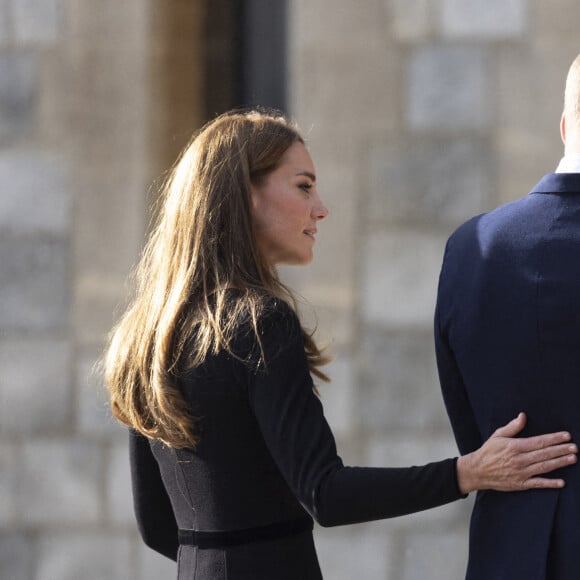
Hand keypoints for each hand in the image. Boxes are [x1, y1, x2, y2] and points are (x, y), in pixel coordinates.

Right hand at [456, 412, 577, 493]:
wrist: (478, 470)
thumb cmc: (488, 451)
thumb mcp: (497, 435)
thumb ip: (512, 427)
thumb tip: (523, 416)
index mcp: (514, 446)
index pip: (538, 441)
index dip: (553, 438)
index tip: (566, 436)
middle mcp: (519, 459)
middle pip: (544, 454)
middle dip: (561, 450)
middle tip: (574, 447)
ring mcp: (521, 472)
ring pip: (544, 467)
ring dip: (559, 462)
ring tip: (572, 458)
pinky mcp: (520, 484)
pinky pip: (538, 483)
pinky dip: (550, 483)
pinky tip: (561, 482)